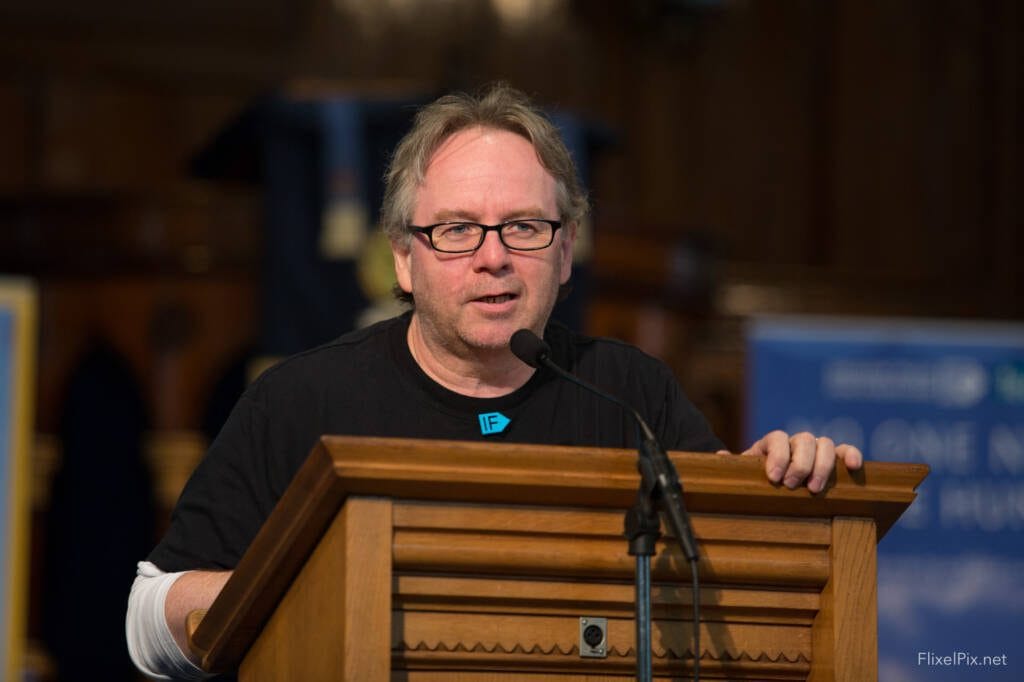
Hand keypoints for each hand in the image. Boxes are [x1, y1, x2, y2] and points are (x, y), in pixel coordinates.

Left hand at [718, 430, 863, 492]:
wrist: (770, 482)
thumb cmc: (755, 480)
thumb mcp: (741, 474)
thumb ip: (732, 465)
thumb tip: (719, 457)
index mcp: (771, 443)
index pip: (777, 437)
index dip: (778, 455)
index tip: (774, 477)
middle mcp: (794, 443)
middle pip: (804, 439)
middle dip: (800, 464)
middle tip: (792, 486)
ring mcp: (814, 449)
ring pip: (825, 444)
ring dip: (822, 465)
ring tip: (814, 490)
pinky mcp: (833, 460)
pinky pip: (845, 451)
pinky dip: (851, 455)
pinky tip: (854, 468)